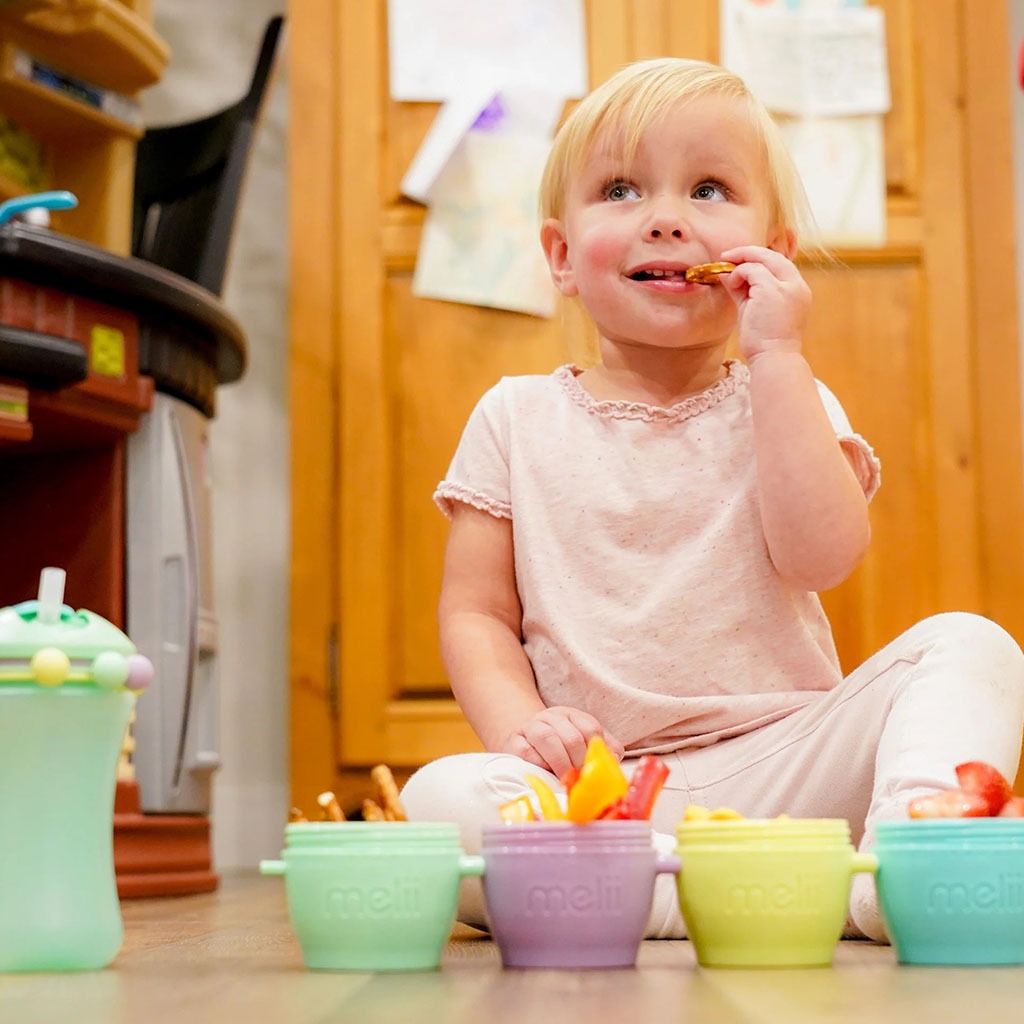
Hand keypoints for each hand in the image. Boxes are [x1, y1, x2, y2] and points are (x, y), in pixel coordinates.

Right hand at [500, 706, 624, 778]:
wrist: (520, 737)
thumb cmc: (556, 746)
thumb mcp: (580, 740)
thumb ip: (601, 749)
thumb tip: (614, 762)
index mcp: (572, 715)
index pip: (591, 728)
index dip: (596, 752)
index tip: (597, 772)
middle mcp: (552, 717)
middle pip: (571, 737)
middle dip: (580, 763)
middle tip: (583, 782)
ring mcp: (531, 727)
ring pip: (548, 739)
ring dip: (561, 764)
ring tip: (567, 781)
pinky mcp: (514, 742)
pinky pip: (527, 751)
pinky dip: (539, 764)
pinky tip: (545, 773)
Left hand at [718, 245, 810, 360]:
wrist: (773, 359)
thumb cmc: (764, 341)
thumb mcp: (754, 309)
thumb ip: (745, 289)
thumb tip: (728, 273)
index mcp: (798, 291)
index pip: (779, 265)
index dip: (758, 259)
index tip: (739, 262)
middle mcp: (797, 286)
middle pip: (774, 256)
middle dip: (748, 252)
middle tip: (727, 256)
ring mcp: (787, 287)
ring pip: (762, 260)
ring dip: (741, 264)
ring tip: (728, 276)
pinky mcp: (772, 290)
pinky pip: (752, 270)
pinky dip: (738, 273)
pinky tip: (732, 284)